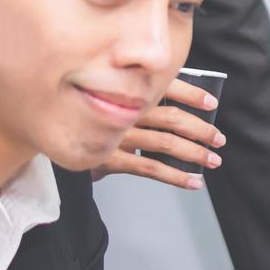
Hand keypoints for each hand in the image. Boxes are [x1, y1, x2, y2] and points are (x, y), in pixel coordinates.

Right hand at [91, 78, 226, 189]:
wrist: (50, 130)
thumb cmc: (85, 114)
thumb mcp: (106, 97)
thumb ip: (133, 97)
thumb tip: (172, 101)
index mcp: (127, 92)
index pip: (166, 88)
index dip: (192, 94)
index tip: (212, 102)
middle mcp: (125, 111)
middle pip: (172, 118)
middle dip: (201, 129)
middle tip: (219, 139)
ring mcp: (118, 135)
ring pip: (166, 143)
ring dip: (195, 153)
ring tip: (213, 160)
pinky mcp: (111, 158)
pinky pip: (150, 168)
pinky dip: (176, 176)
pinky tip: (193, 182)